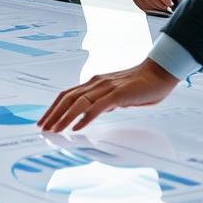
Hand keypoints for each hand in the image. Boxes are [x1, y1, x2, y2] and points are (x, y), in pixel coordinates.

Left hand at [39, 59, 178, 131]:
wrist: (160, 72)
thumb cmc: (142, 84)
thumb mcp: (118, 95)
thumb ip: (105, 102)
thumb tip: (95, 112)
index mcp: (95, 83)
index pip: (68, 94)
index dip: (54, 107)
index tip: (45, 120)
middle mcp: (96, 83)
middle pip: (68, 98)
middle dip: (53, 114)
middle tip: (42, 128)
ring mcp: (106, 87)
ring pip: (79, 102)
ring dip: (64, 117)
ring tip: (54, 130)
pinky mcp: (118, 94)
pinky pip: (98, 107)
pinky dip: (85, 117)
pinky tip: (77, 127)